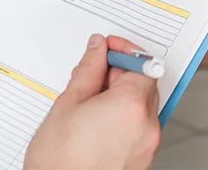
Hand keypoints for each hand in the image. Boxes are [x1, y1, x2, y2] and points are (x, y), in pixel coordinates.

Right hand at [25, 34, 160, 169]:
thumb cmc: (60, 161)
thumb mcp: (69, 103)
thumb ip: (88, 70)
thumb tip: (97, 50)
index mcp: (132, 105)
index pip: (141, 63)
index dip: (123, 51)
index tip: (106, 48)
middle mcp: (147, 125)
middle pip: (144, 84)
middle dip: (120, 74)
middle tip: (91, 74)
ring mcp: (146, 144)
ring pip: (140, 106)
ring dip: (121, 96)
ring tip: (88, 102)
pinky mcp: (140, 159)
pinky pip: (137, 127)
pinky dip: (123, 118)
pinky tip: (96, 121)